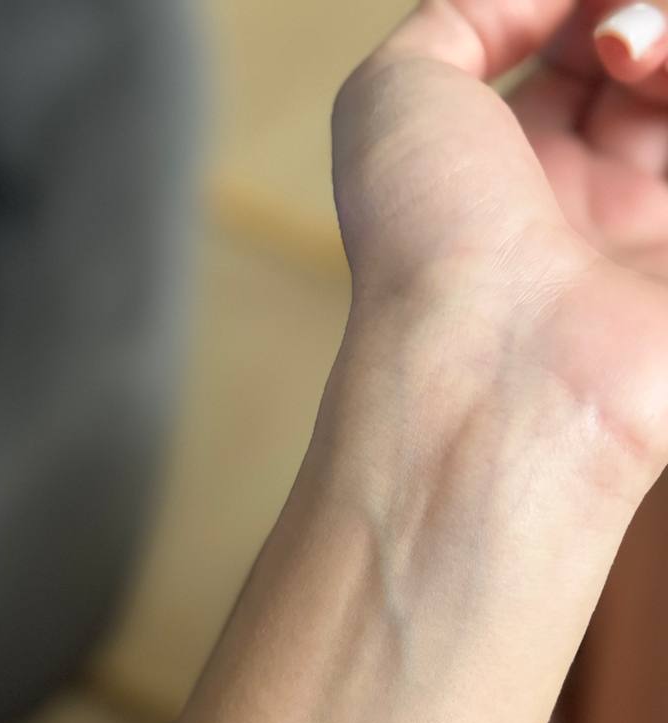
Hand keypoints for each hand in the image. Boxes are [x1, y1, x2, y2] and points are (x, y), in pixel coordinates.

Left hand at [331, 2, 667, 505]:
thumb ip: (469, 14)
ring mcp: (653, 238)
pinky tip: (659, 86)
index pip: (582, 53)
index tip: (584, 8)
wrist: (494, 368)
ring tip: (633, 61)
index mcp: (511, 171)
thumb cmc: (428, 246)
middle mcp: (589, 204)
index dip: (588, 8)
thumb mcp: (399, 94)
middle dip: (642, 24)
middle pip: (647, 74)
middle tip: (617, 46)